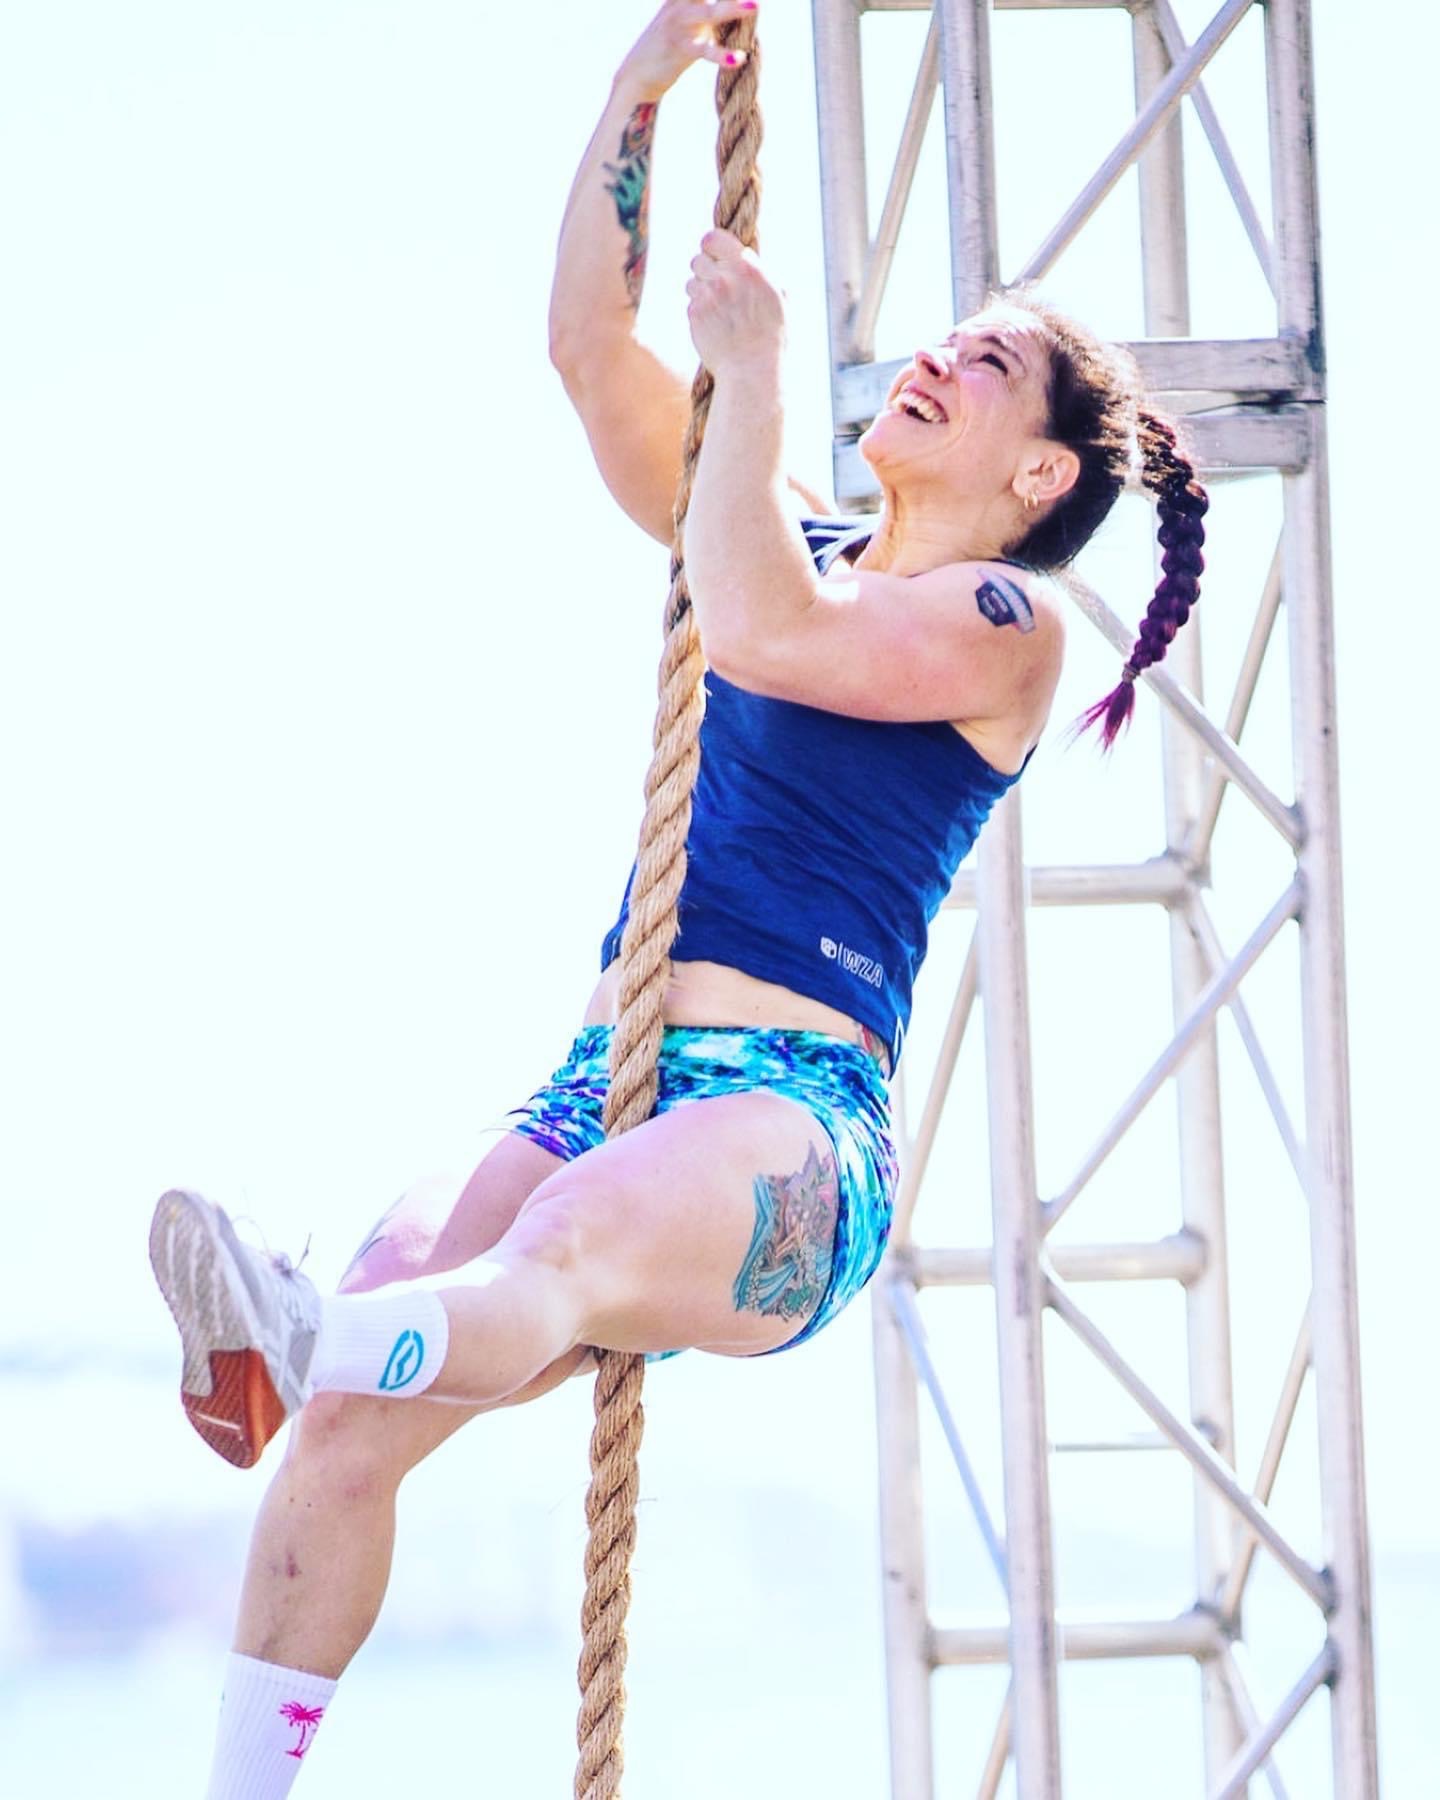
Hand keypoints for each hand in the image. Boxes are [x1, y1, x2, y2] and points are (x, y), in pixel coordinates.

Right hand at [616, 0, 757, 104]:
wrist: (637, 73)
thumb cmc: (669, 44)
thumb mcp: (687, 18)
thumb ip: (709, 9)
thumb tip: (740, 7)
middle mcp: (681, 3)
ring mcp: (680, 24)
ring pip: (711, 14)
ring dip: (733, 9)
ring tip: (755, 6)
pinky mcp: (680, 49)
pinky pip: (704, 51)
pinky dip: (722, 55)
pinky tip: (739, 58)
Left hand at [686, 228, 784, 373]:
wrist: (751, 370)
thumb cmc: (770, 336)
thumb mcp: (778, 297)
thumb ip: (760, 271)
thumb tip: (746, 254)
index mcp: (748, 268)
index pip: (712, 238)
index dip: (712, 246)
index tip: (716, 256)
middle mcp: (725, 278)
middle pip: (697, 259)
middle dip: (706, 271)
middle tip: (719, 287)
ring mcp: (707, 296)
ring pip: (691, 281)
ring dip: (701, 291)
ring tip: (719, 309)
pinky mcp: (695, 314)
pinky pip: (690, 303)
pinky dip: (699, 311)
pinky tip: (714, 325)